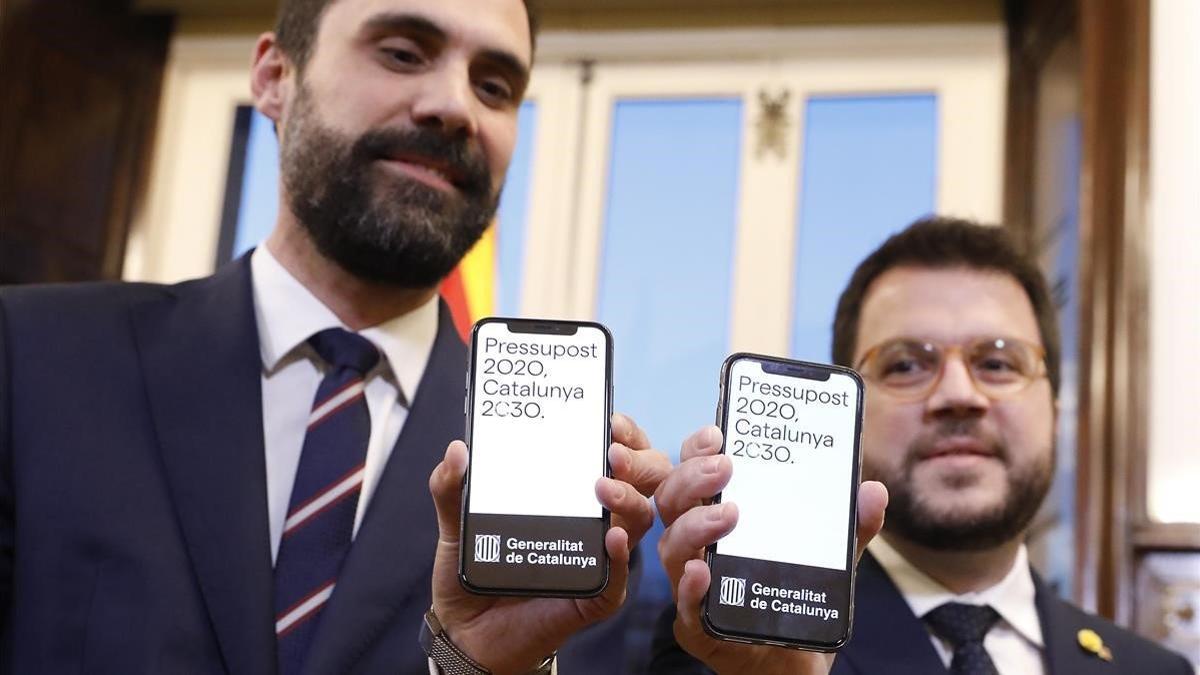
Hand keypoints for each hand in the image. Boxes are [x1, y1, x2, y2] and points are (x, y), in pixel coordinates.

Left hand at [428, 413, 670, 674]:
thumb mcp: (458, 524)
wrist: (467, 632)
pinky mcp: (593, 597)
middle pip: (642, 482)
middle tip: (614, 451)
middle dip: (639, 460)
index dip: (624, 434)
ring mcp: (596, 557)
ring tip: (604, 487)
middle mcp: (592, 520)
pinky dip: (620, 556)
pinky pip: (618, 578)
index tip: (610, 420)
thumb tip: (457, 451)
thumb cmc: (476, 571)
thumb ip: (451, 489)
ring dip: (629, 499)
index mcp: (571, 495)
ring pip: (638, 522)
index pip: (614, 456)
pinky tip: (611, 537)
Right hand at [655, 425, 887, 674]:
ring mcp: (693, 584)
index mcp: (717, 518)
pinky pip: (684, 605)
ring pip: (672, 548)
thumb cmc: (792, 597)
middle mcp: (697, 546)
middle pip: (672, 502)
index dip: (695, 450)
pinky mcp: (698, 625)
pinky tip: (703, 572)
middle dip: (692, 479)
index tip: (717, 433)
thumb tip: (874, 491)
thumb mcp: (827, 558)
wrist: (789, 662)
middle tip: (724, 468)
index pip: (693, 475)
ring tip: (727, 517)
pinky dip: (690, 587)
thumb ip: (848, 527)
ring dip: (694, 526)